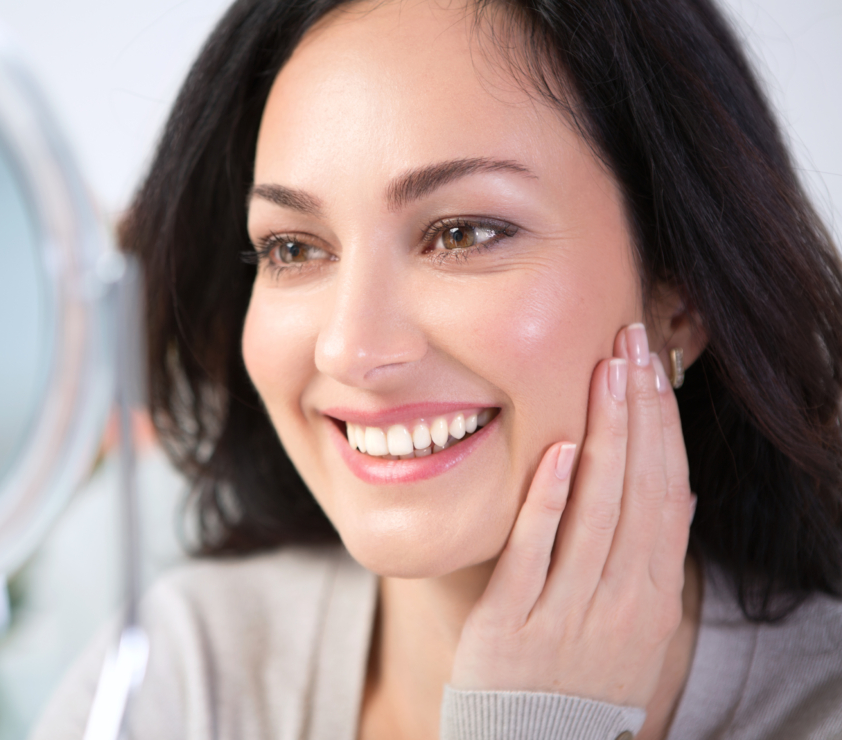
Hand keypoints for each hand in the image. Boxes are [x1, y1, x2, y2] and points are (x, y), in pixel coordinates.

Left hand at [449, 323, 693, 708]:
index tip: (651, 366)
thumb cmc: (582, 680)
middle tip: (630, 342)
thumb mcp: (636, 627)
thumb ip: (653, 559)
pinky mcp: (513, 624)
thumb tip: (679, 493)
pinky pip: (535, 555)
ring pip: (598, 511)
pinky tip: (559, 451)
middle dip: (638, 410)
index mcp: (651, 593)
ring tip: (605, 371)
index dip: (661, 424)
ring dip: (605, 436)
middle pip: (639, 488)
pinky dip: (550, 502)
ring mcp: (569, 611)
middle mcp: (621, 599)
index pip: (667, 490)